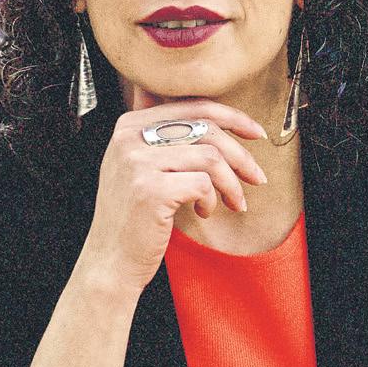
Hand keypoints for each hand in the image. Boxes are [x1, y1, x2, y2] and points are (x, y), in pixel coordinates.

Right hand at [80, 86, 267, 294]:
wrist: (111, 261)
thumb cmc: (134, 214)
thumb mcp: (138, 165)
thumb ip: (161, 135)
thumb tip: (205, 111)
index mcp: (129, 124)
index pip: (192, 105)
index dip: (232, 116)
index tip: (256, 133)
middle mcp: (129, 137)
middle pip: (205, 128)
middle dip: (240, 153)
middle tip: (257, 177)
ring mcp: (138, 163)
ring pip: (210, 157)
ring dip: (231, 183)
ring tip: (234, 202)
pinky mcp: (150, 190)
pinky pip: (202, 184)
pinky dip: (212, 200)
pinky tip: (204, 212)